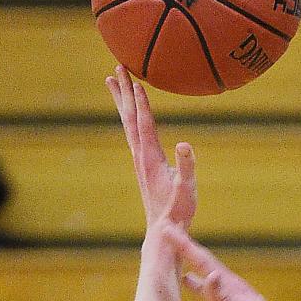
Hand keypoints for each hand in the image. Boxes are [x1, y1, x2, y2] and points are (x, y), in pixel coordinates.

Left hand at [106, 66, 196, 229]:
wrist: (162, 232)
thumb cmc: (177, 213)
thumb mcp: (187, 190)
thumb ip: (186, 168)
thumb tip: (185, 144)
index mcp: (150, 158)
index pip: (144, 123)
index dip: (141, 102)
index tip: (136, 80)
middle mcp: (140, 156)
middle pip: (129, 118)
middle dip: (125, 92)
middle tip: (117, 68)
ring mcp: (139, 160)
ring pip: (127, 123)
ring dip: (122, 101)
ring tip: (113, 81)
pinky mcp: (142, 165)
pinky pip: (133, 132)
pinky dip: (130, 117)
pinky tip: (131, 114)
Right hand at [164, 224, 300, 300]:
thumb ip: (224, 299)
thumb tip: (210, 276)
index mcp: (234, 287)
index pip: (204, 261)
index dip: (184, 245)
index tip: (166, 228)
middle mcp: (236, 288)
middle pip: (206, 262)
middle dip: (186, 247)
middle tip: (169, 231)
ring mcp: (237, 299)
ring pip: (208, 275)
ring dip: (192, 264)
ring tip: (176, 255)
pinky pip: (212, 291)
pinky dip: (199, 284)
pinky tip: (193, 285)